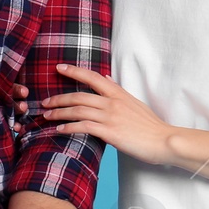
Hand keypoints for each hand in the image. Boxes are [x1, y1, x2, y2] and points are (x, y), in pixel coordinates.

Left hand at [34, 62, 174, 166]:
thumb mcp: (135, 103)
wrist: (164, 141)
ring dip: (59, 113)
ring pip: (78, 110)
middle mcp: (112, 102)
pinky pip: (83, 127)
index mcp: (118, 94)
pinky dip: (68, 127)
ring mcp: (111, 117)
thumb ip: (118, 90)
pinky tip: (58, 130)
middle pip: (79, 95)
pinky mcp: (110, 132)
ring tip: (47, 117)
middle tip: (45, 102)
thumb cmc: (150, 126)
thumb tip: (107, 78)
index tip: (59, 68)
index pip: (92, 77)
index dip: (74, 71)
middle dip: (58, 98)